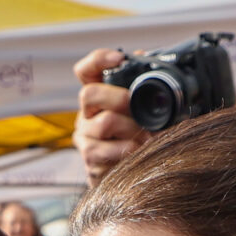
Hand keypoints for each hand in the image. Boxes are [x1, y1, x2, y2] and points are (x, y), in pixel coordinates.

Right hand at [74, 48, 146, 185]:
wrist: (133, 177)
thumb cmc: (140, 137)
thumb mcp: (143, 109)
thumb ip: (143, 86)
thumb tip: (147, 59)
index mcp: (98, 98)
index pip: (86, 71)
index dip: (98, 60)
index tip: (119, 58)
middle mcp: (86, 115)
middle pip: (89, 94)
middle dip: (119, 97)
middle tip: (138, 106)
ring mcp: (86, 139)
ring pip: (104, 123)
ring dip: (133, 128)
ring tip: (149, 134)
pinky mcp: (91, 161)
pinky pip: (111, 151)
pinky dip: (132, 150)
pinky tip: (141, 151)